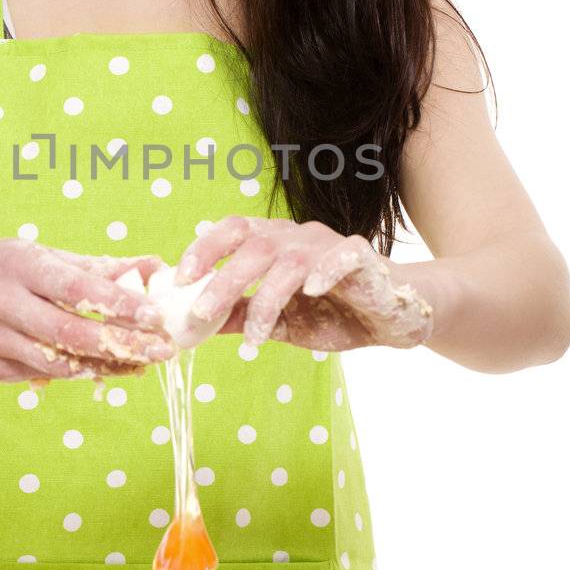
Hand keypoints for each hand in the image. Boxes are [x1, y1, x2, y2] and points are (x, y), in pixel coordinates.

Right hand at [0, 239, 176, 382]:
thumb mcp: (37, 255)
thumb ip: (93, 266)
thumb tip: (150, 267)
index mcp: (19, 266)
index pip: (76, 288)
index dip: (119, 304)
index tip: (156, 316)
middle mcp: (3, 302)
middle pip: (71, 332)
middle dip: (122, 343)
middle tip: (164, 349)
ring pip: (59, 362)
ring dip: (106, 366)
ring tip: (143, 363)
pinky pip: (42, 375)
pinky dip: (77, 373)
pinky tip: (106, 369)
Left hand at [173, 216, 433, 352]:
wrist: (391, 320)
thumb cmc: (333, 314)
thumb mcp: (280, 322)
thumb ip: (241, 317)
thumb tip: (192, 324)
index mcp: (273, 243)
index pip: (232, 231)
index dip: (204, 249)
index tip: (178, 279)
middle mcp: (297, 237)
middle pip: (254, 246)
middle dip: (224, 280)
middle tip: (200, 312)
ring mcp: (329, 245)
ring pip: (290, 260)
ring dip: (266, 298)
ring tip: (254, 338)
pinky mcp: (362, 258)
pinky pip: (342, 256)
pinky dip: (324, 271)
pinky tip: (310, 292)